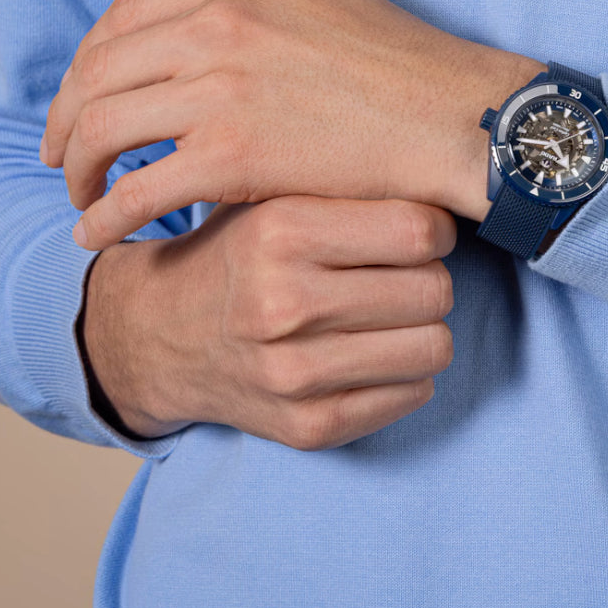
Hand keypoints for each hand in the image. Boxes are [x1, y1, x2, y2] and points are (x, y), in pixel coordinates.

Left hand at [42, 0, 540, 250]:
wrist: (451, 115)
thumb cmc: (396, 56)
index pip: (125, 13)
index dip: (91, 59)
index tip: (85, 94)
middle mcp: (219, 21)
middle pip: (99, 69)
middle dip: (64, 116)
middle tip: (60, 153)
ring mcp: (222, 87)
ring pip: (102, 127)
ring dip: (75, 167)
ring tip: (79, 193)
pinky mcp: (233, 154)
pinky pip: (137, 189)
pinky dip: (104, 216)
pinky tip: (97, 233)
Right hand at [80, 195, 456, 448]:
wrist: (159, 334)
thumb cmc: (241, 252)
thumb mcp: (276, 195)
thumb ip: (350, 186)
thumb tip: (448, 181)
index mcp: (282, 231)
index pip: (419, 230)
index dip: (436, 229)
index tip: (422, 232)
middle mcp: (284, 303)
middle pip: (434, 289)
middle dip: (429, 278)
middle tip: (402, 274)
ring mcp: (294, 373)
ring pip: (434, 346)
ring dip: (424, 327)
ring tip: (391, 313)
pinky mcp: (308, 427)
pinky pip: (414, 394)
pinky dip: (406, 371)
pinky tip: (371, 352)